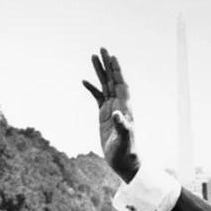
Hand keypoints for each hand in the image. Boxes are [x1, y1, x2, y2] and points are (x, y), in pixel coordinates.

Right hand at [82, 48, 139, 182]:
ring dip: (100, 71)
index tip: (113, 56)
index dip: (117, 70)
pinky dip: (92, 88)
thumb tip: (116, 114)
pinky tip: (84, 81)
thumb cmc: (126, 152)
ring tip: (93, 56)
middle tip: (102, 48)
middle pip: (113, 80)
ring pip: (105, 85)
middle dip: (108, 64)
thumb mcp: (124, 140)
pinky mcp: (104, 115)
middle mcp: (120, 105)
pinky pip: (98, 97)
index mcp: (125, 107)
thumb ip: (122, 127)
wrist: (124, 162)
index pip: (121, 84)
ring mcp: (111, 109)